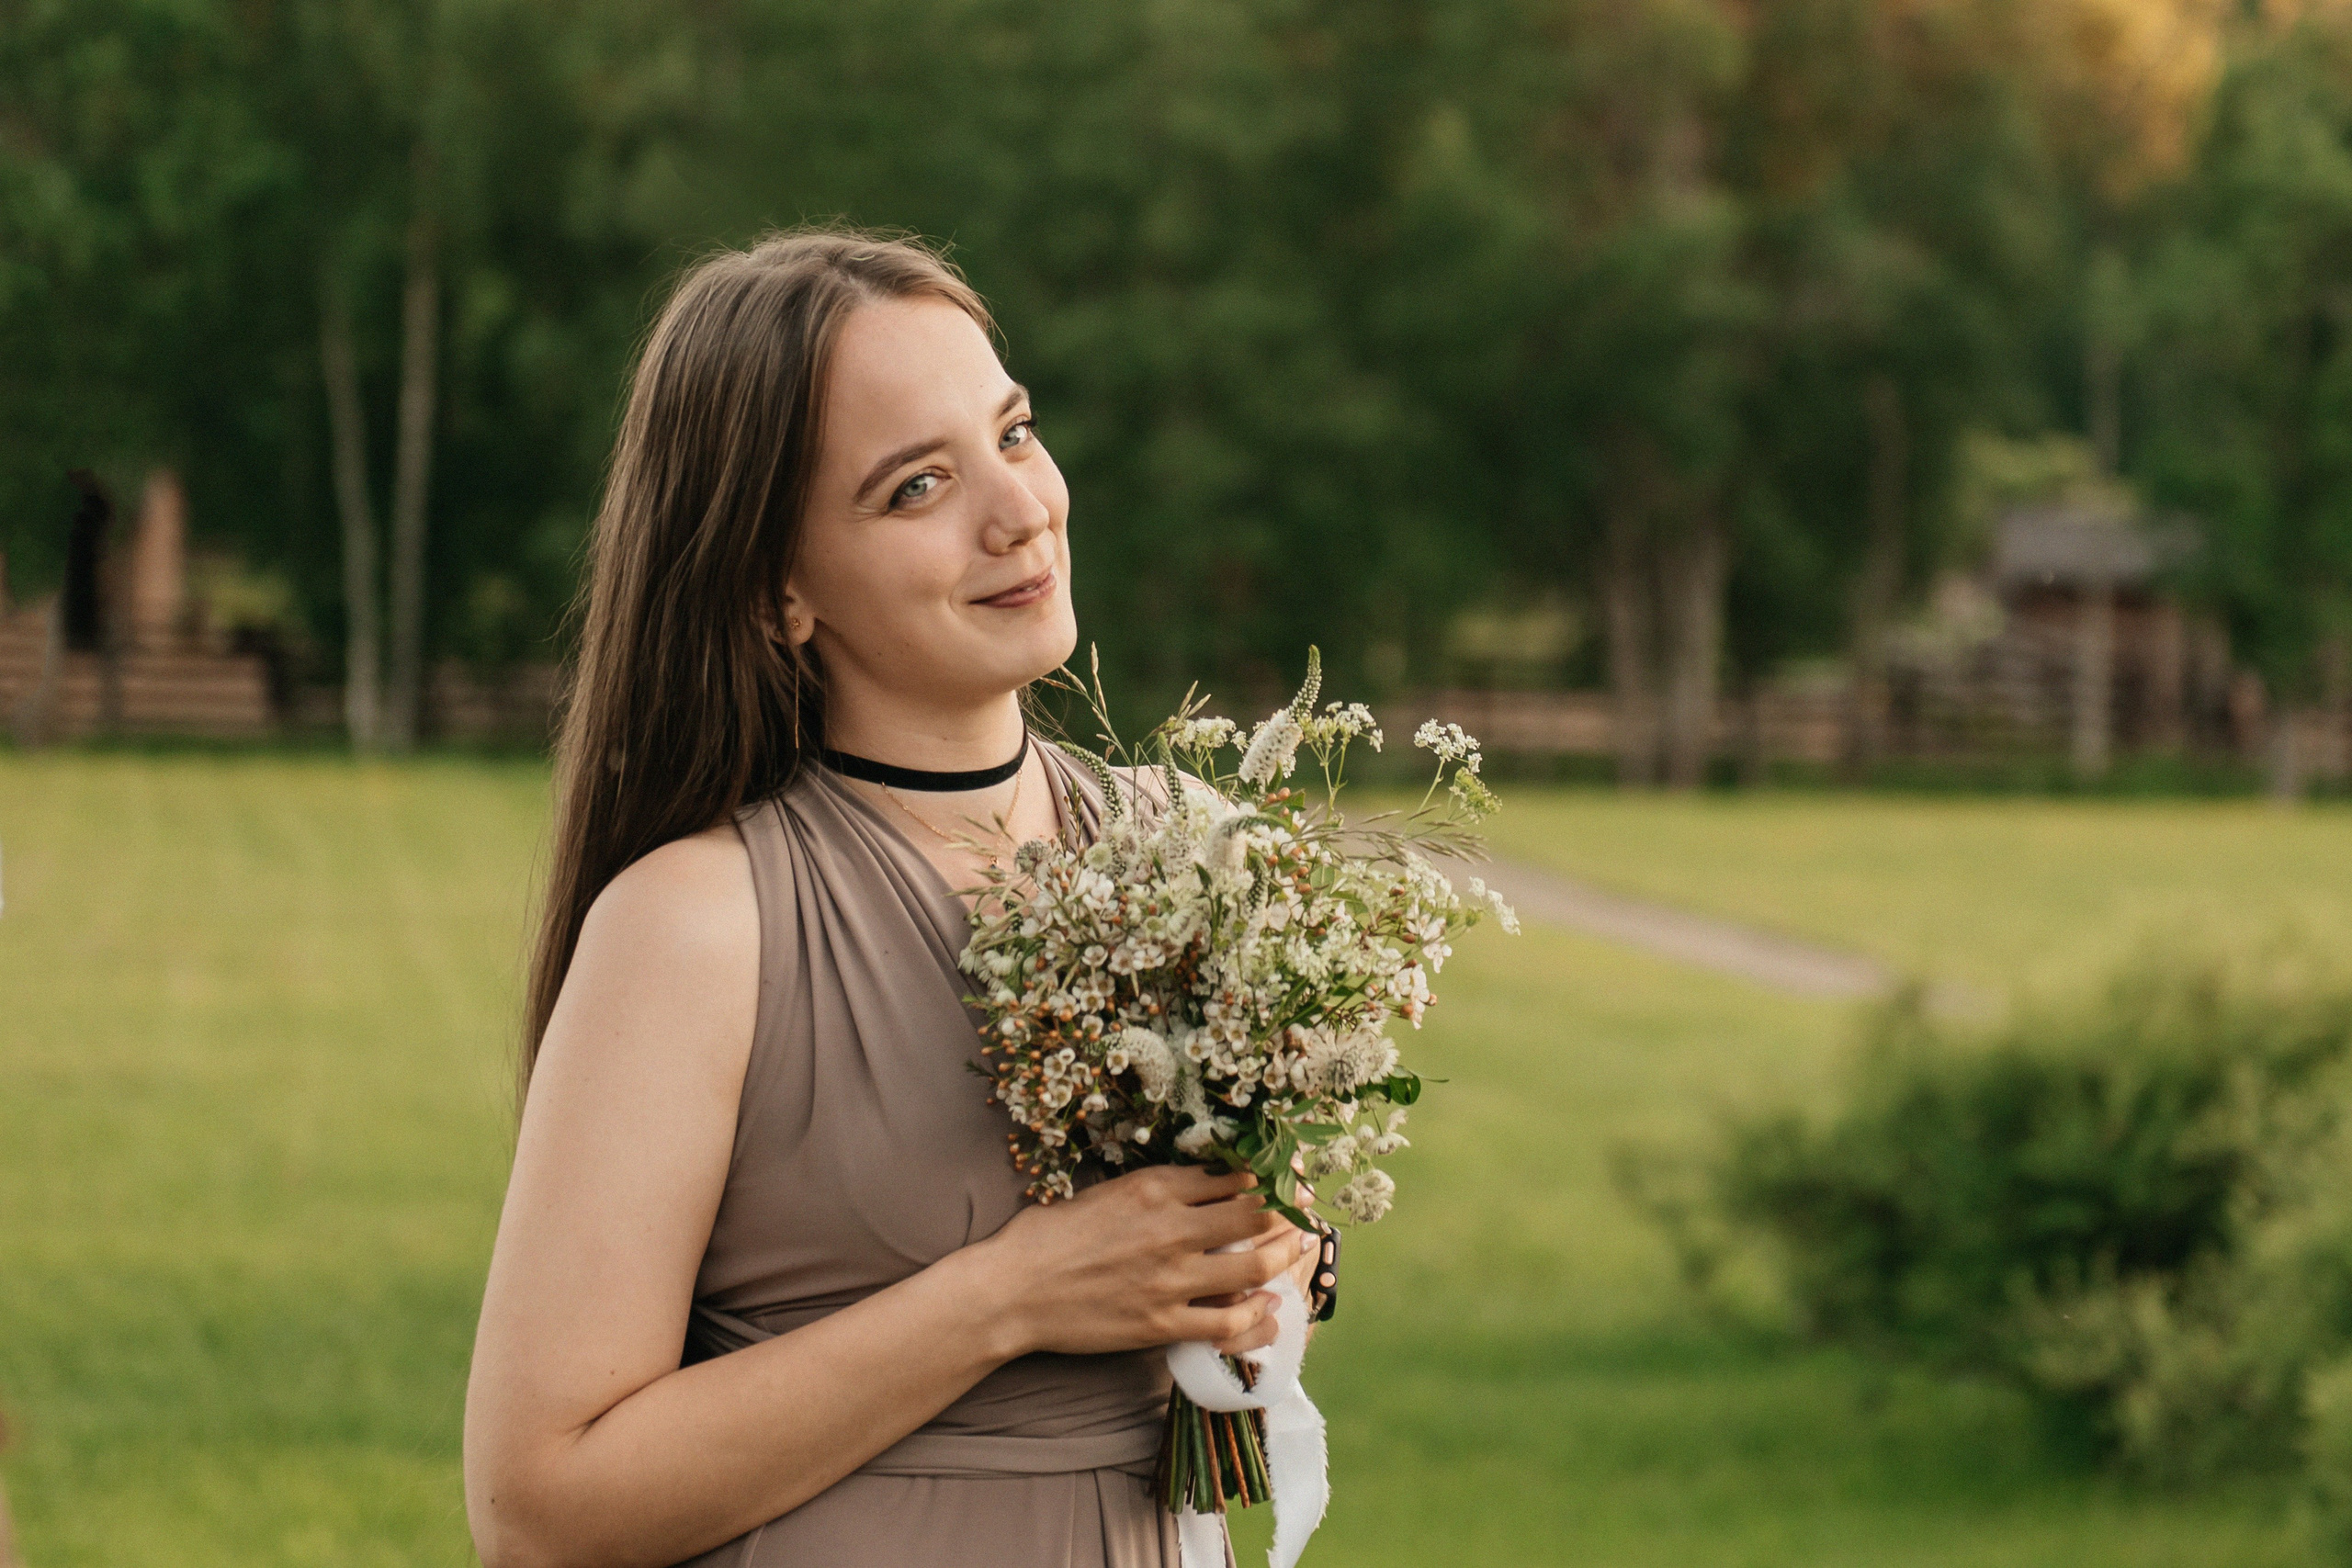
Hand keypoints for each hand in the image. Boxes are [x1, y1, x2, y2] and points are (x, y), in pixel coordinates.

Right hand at [969, 1165, 1313, 1358]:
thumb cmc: (1047, 1237)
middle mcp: (1171, 1228)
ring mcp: (1170, 1278)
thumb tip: (1200, 1182)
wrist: (1011, 1291)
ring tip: (1297, 1252)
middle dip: (1290, 1210)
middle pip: (1256, 1214)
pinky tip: (1270, 1310)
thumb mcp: (1104, 1192)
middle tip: (1306, 1209)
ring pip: (1255, 1265)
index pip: (1232, 1174)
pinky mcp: (1163, 1323)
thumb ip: (1155, 1189)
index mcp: (1154, 1187)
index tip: (1285, 1174)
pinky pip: (1229, 1322)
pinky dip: (1258, 1316)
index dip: (1269, 1173)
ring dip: (1285, 1257)